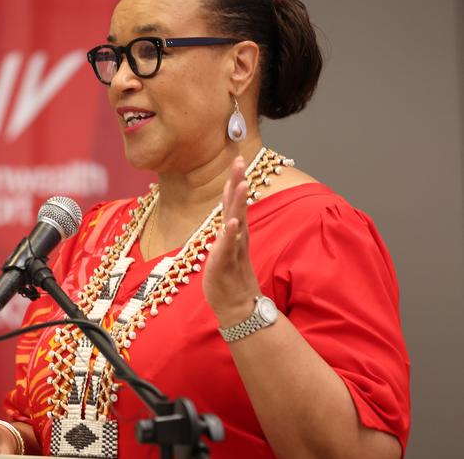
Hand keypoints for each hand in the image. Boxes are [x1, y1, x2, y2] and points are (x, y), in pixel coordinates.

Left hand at [203, 156, 261, 326]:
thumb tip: (227, 215)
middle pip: (237, 205)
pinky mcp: (225, 263)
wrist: (237, 306)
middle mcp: (236, 237)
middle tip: (239, 160)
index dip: (234, 181)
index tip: (236, 160)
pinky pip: (229, 246)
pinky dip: (231, 233)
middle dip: (237, 181)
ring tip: (241, 183)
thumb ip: (227, 232)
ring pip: (236, 221)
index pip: (234, 202)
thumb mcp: (226, 249)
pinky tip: (233, 222)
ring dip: (238, 202)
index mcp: (235, 233)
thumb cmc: (229, 278)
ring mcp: (232, 249)